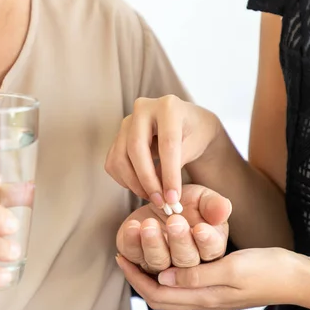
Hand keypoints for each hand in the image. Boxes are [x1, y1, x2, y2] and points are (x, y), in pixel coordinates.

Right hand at [105, 96, 220, 208]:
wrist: (185, 124)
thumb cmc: (194, 133)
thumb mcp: (196, 145)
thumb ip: (178, 164)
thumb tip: (163, 192)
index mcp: (168, 107)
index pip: (166, 144)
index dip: (169, 174)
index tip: (173, 198)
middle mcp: (143, 108)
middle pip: (137, 148)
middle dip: (148, 180)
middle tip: (159, 202)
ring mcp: (127, 121)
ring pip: (120, 157)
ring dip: (134, 183)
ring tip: (152, 197)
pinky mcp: (117, 136)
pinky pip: (113, 162)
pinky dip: (124, 180)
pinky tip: (141, 188)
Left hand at [116, 247, 309, 309]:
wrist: (299, 279)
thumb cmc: (268, 270)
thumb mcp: (231, 268)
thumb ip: (196, 276)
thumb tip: (162, 279)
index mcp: (205, 297)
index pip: (158, 293)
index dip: (135, 277)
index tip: (120, 257)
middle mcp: (205, 301)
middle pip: (160, 298)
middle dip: (138, 278)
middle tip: (124, 256)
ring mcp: (213, 297)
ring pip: (171, 293)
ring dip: (152, 276)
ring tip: (141, 255)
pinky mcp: (220, 289)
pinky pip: (185, 287)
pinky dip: (170, 274)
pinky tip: (169, 257)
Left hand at [118, 184, 230, 272]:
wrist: (158, 199)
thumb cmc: (186, 201)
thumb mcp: (203, 198)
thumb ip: (214, 204)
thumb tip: (224, 209)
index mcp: (210, 248)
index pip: (211, 251)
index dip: (206, 241)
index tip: (200, 228)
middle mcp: (187, 263)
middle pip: (185, 262)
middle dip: (179, 242)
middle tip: (174, 222)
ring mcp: (161, 264)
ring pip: (159, 263)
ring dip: (153, 244)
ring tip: (149, 225)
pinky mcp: (138, 259)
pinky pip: (134, 257)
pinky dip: (132, 242)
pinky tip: (132, 227)